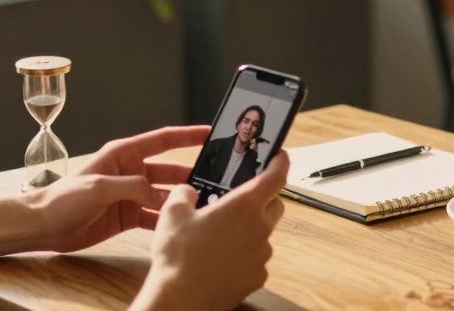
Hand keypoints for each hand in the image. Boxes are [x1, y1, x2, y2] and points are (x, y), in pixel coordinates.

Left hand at [29, 124, 211, 253]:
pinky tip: (179, 226)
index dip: (187, 136)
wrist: (44, 226)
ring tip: (201, 206)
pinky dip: (166, 221)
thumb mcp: (99, 187)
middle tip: (215, 181)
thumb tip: (161, 195)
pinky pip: (154, 218)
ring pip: (164, 195)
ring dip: (180, 201)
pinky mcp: (128, 216)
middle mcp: (131, 172)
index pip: (162, 140)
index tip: (210, 133)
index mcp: (124, 154)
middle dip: (190, 174)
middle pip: (169, 171)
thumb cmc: (64, 198)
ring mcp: (131, 195)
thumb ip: (133, 187)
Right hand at [137, 152, 289, 310]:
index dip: (280, 163)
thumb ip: (184, 194)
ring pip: (264, 233)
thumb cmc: (178, 254)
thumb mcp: (173, 213)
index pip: (277, 176)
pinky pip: (257, 258)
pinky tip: (223, 259)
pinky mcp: (258, 276)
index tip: (280, 156)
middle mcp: (260, 227)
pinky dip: (245, 254)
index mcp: (245, 205)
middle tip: (241, 200)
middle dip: (264, 198)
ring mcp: (262, 254)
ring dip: (251, 229)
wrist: (181, 298)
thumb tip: (188, 192)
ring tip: (222, 235)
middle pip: (275, 204)